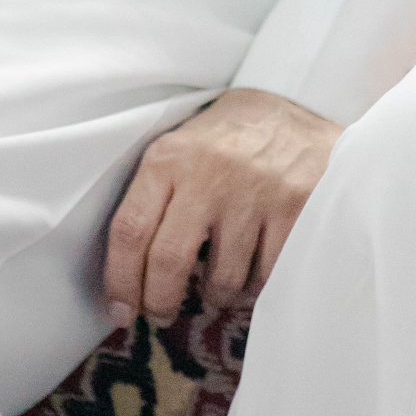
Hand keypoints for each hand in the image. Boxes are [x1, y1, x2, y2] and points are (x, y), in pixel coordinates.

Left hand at [102, 87, 339, 326]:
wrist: (295, 100)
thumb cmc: (226, 136)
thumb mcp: (181, 146)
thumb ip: (155, 195)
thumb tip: (129, 271)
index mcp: (168, 158)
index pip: (130, 230)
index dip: (120, 280)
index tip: (121, 310)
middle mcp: (207, 175)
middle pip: (168, 262)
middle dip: (160, 302)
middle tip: (161, 315)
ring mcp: (253, 193)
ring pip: (222, 279)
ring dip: (214, 296)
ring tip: (214, 288)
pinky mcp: (295, 208)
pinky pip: (266, 276)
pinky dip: (255, 285)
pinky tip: (251, 271)